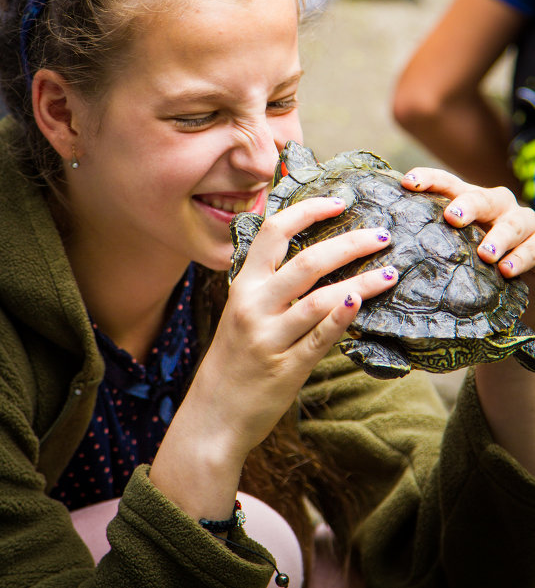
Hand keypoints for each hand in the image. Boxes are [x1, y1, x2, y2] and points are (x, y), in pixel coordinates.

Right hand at [192, 196, 397, 458]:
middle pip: (307, 261)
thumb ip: (270, 286)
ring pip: (320, 298)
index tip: (340, 202)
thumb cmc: (233, 360)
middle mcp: (254, 305)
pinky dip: (341, 317)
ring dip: (361, 280)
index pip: (275, 232)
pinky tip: (361, 301)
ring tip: (391, 273)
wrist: (212, 416)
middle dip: (349, 243)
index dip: (308, 211)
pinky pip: (319, 338)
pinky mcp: (286, 368)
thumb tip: (316, 258)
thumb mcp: (241, 312)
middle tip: (382, 235)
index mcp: (243, 285)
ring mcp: (270, 336)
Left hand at [401, 167, 534, 278]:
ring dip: (500, 237)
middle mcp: (495, 204)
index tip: (407, 183)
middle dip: (467, 205)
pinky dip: (521, 258)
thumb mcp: (453, 237)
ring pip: (513, 222)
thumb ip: (427, 234)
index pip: (446, 183)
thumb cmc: (474, 248)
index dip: (427, 180)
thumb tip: (382, 241)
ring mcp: (519, 221)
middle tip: (452, 218)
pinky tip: (506, 270)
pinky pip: (534, 247)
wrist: (521, 258)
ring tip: (486, 254)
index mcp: (468, 199)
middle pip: (481, 198)